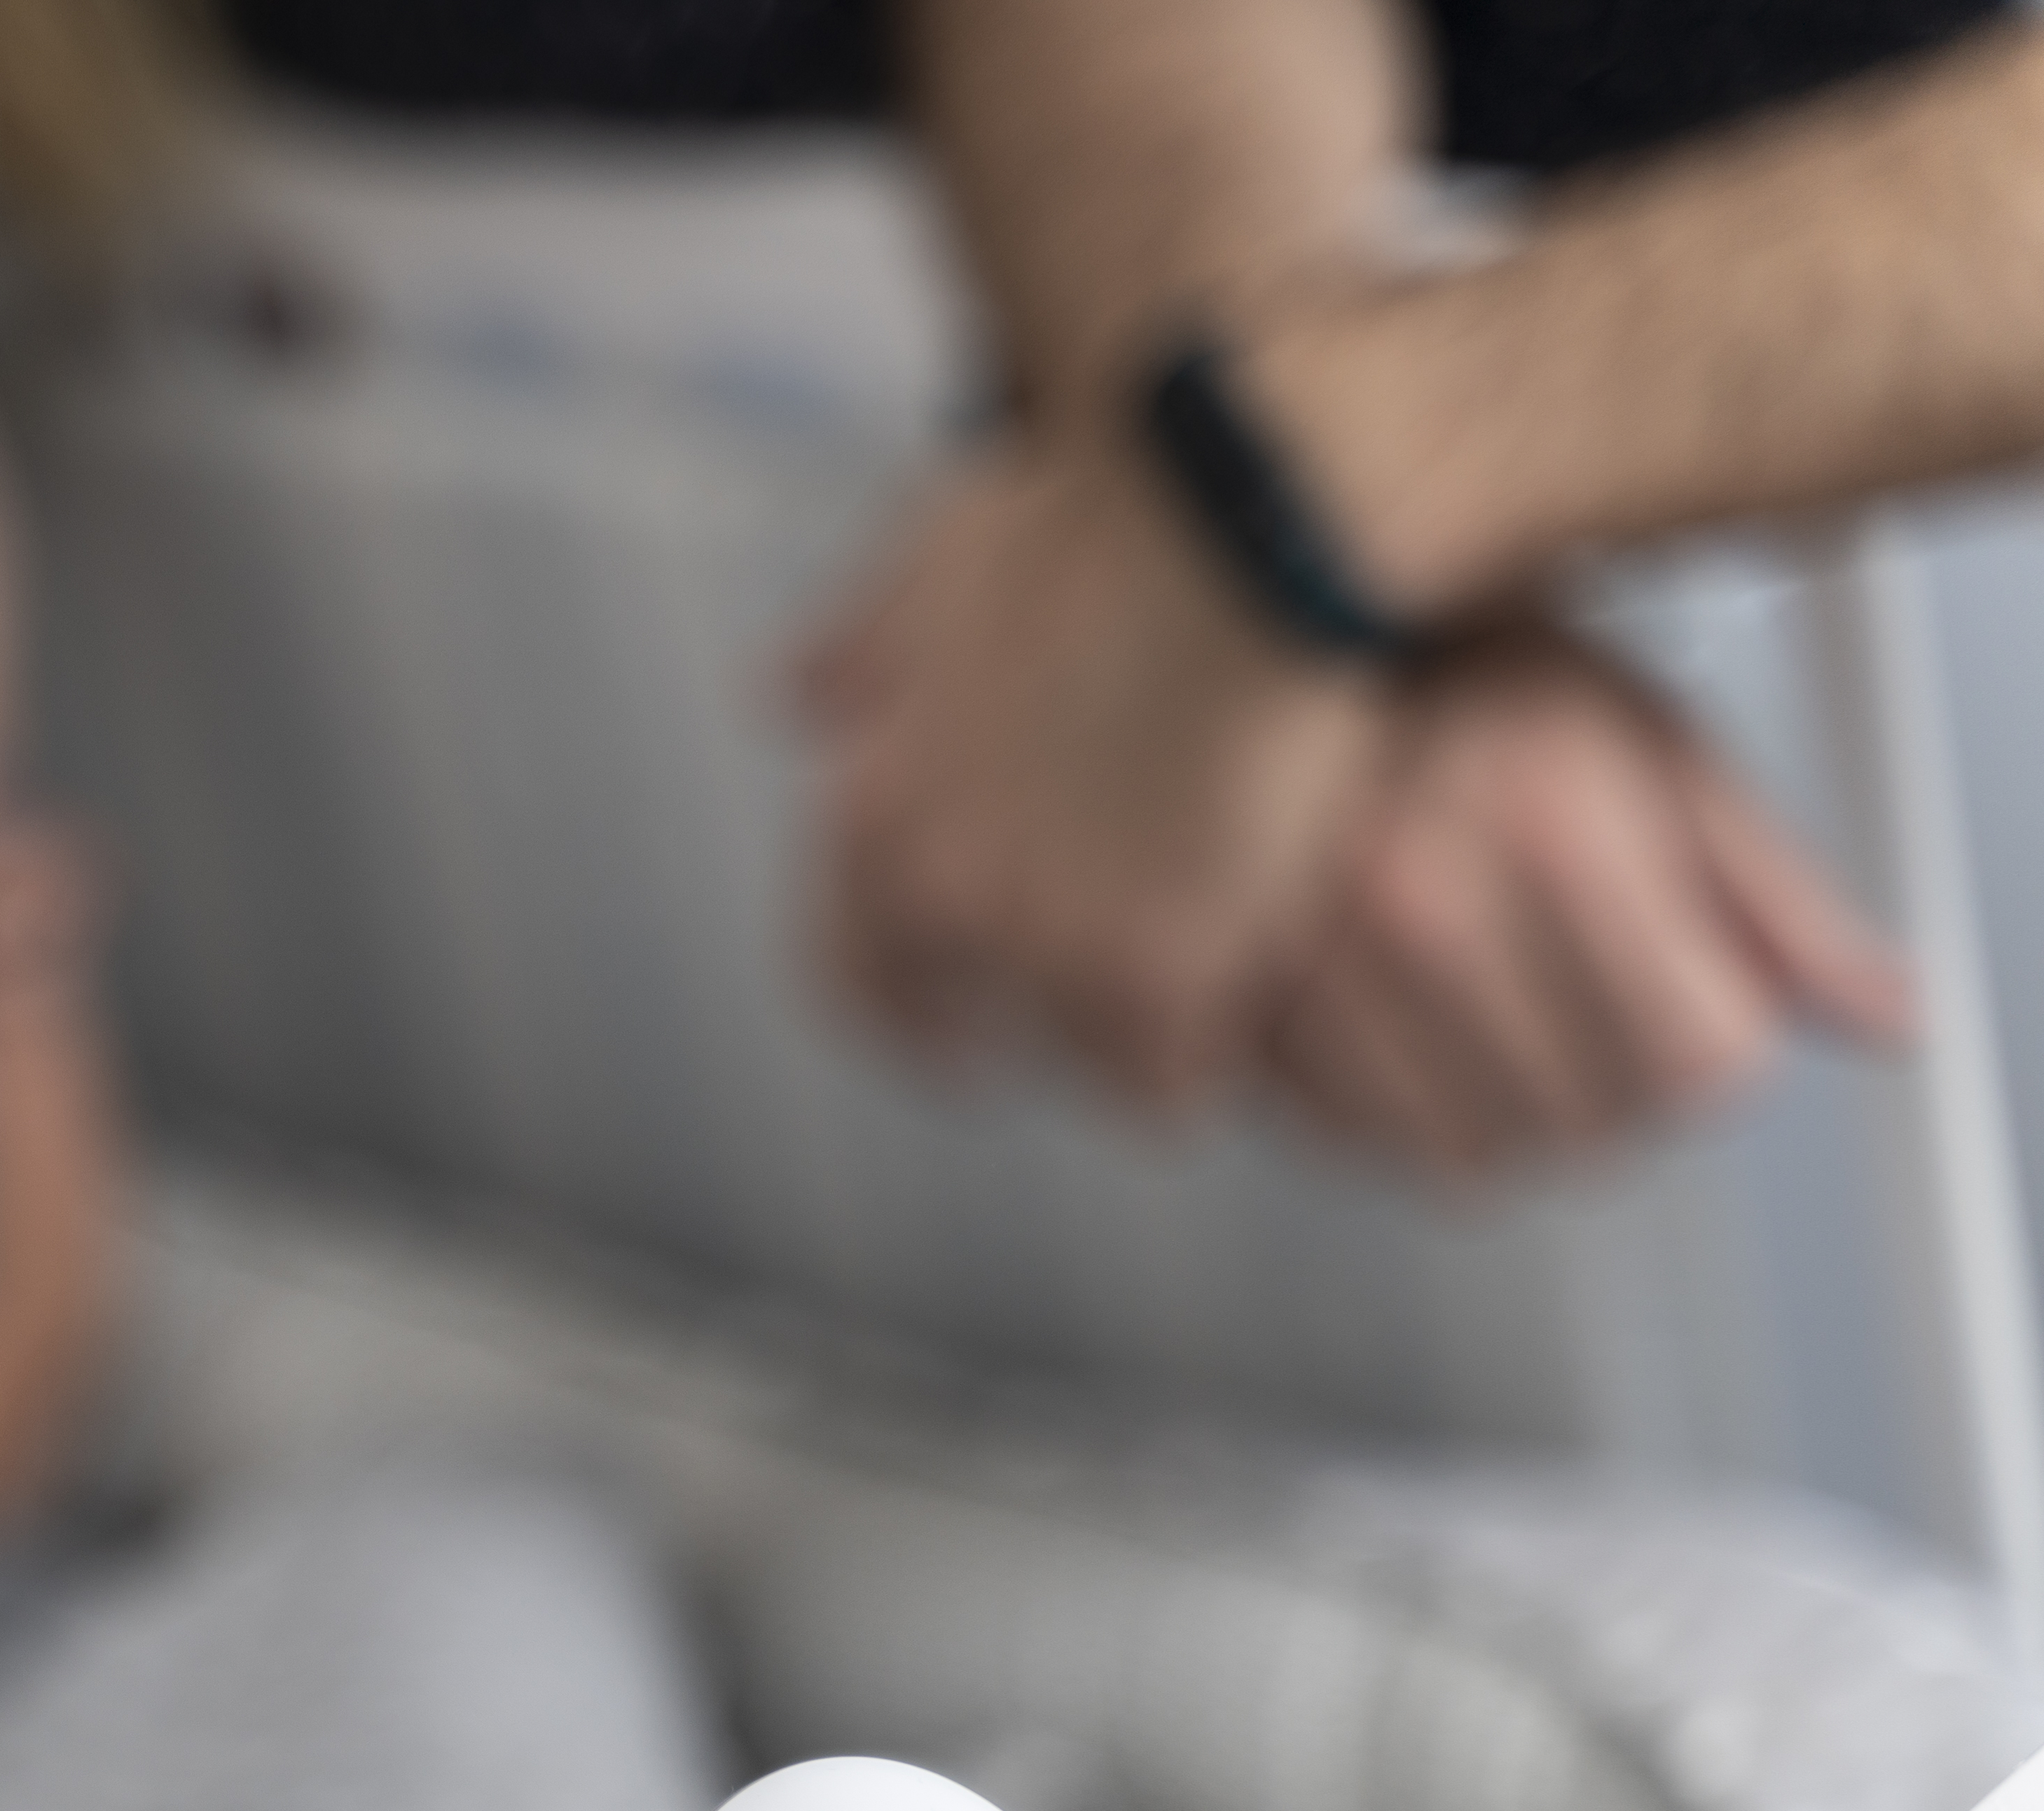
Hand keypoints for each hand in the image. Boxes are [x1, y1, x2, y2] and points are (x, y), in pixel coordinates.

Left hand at [797, 442, 1391, 1111]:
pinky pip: (1168, 1081)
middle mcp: (931, 896)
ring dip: (1138, 1034)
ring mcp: (1038, 943)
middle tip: (1110, 1012)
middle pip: (962, 1033)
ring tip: (1213, 978)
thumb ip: (859, 645)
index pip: (850, 977)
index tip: (965, 1028)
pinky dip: (1212, 1049)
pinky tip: (1257, 992)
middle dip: (1034, 1025)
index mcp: (870, 812)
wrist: (1248, 496)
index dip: (915, 1006)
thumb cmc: (1107, 502)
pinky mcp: (1156, 971)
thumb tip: (786, 699)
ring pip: (1080, 1064)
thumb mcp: (937, 558)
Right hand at [1261, 626, 1912, 1176]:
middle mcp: (1424, 907)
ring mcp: (1310, 964)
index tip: (1698, 995)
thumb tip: (1878, 1012)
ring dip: (1498, 1105)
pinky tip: (1398, 1011)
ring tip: (1489, 997)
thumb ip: (1777, 895)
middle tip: (1592, 991)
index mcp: (1556, 834)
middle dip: (1613, 1078)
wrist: (1276, 640)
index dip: (1716, 1034)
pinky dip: (1387, 1101)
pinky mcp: (1228, 1010)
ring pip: (1464, 1155)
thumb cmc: (1468, 673)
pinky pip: (1348, 1137)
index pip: (1700, 1061)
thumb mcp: (1660, 749)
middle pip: (1588, 1124)